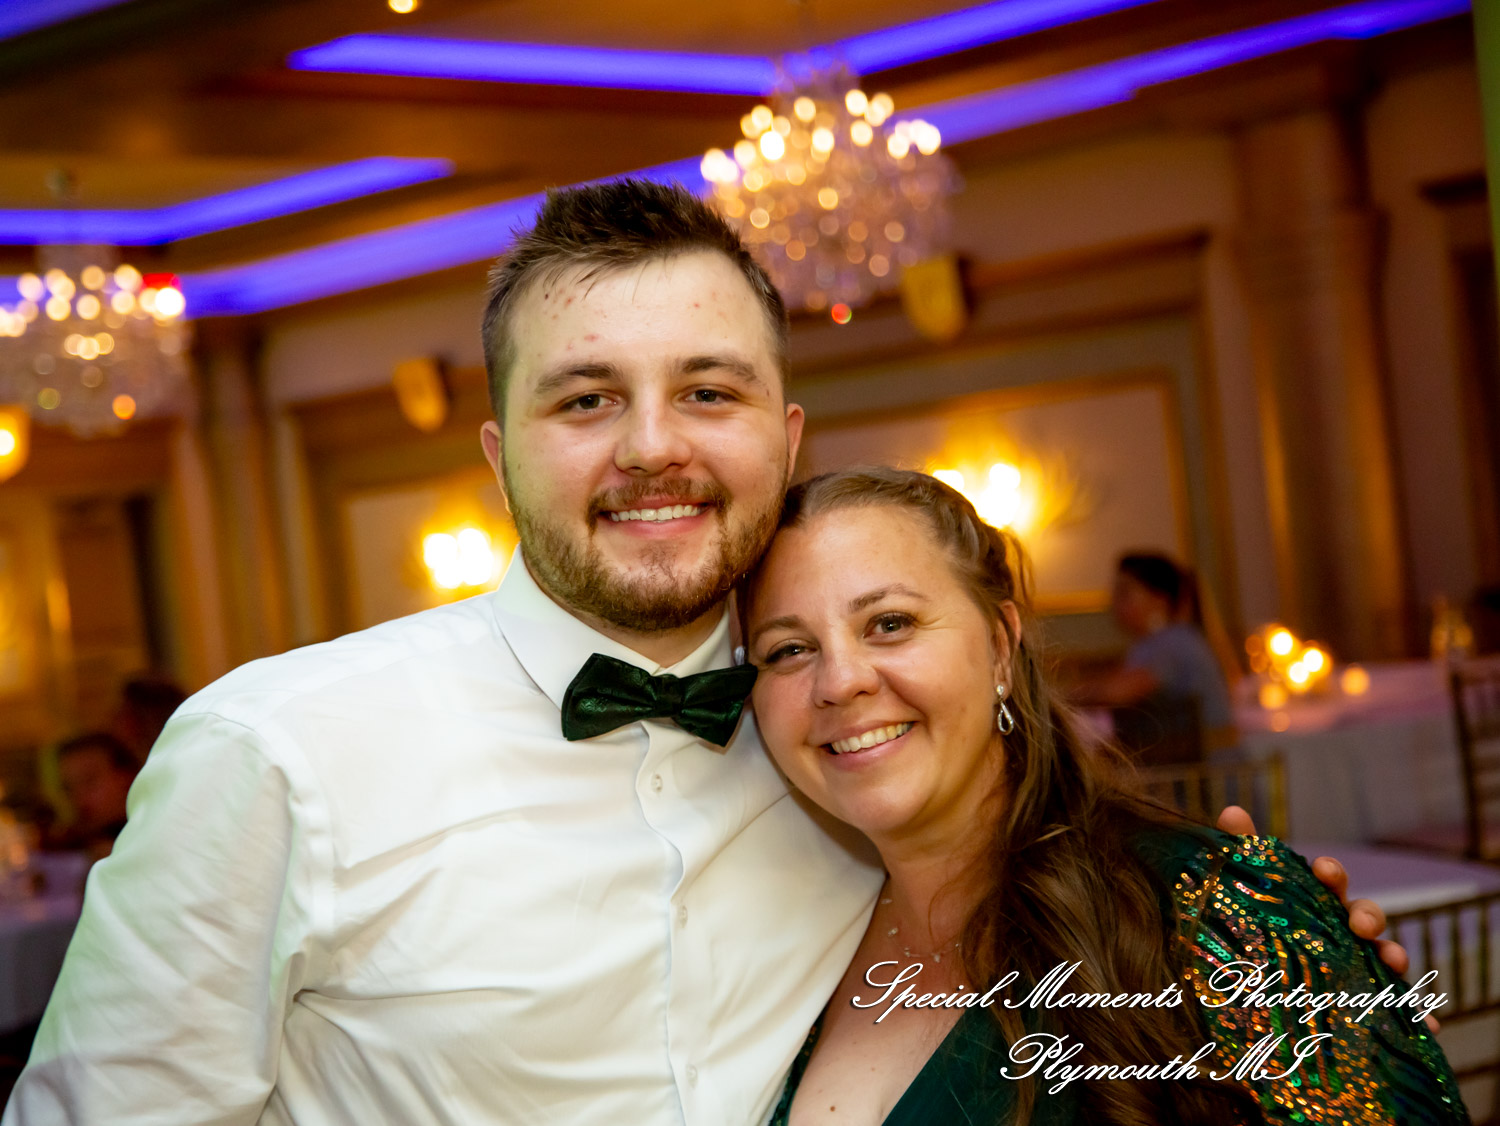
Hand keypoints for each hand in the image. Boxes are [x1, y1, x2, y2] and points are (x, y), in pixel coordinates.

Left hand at [1214, 805, 1438, 1033]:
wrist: (1257, 990)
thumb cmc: (1262, 926)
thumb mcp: (1247, 892)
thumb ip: (1239, 851)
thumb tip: (1233, 810)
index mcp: (1315, 902)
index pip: (1329, 881)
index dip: (1330, 874)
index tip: (1322, 871)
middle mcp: (1343, 930)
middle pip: (1365, 916)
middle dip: (1367, 916)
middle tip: (1359, 926)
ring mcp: (1360, 963)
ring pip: (1386, 956)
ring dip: (1395, 956)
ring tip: (1394, 964)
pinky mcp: (1369, 999)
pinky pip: (1398, 1007)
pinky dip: (1419, 1014)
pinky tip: (1430, 1025)